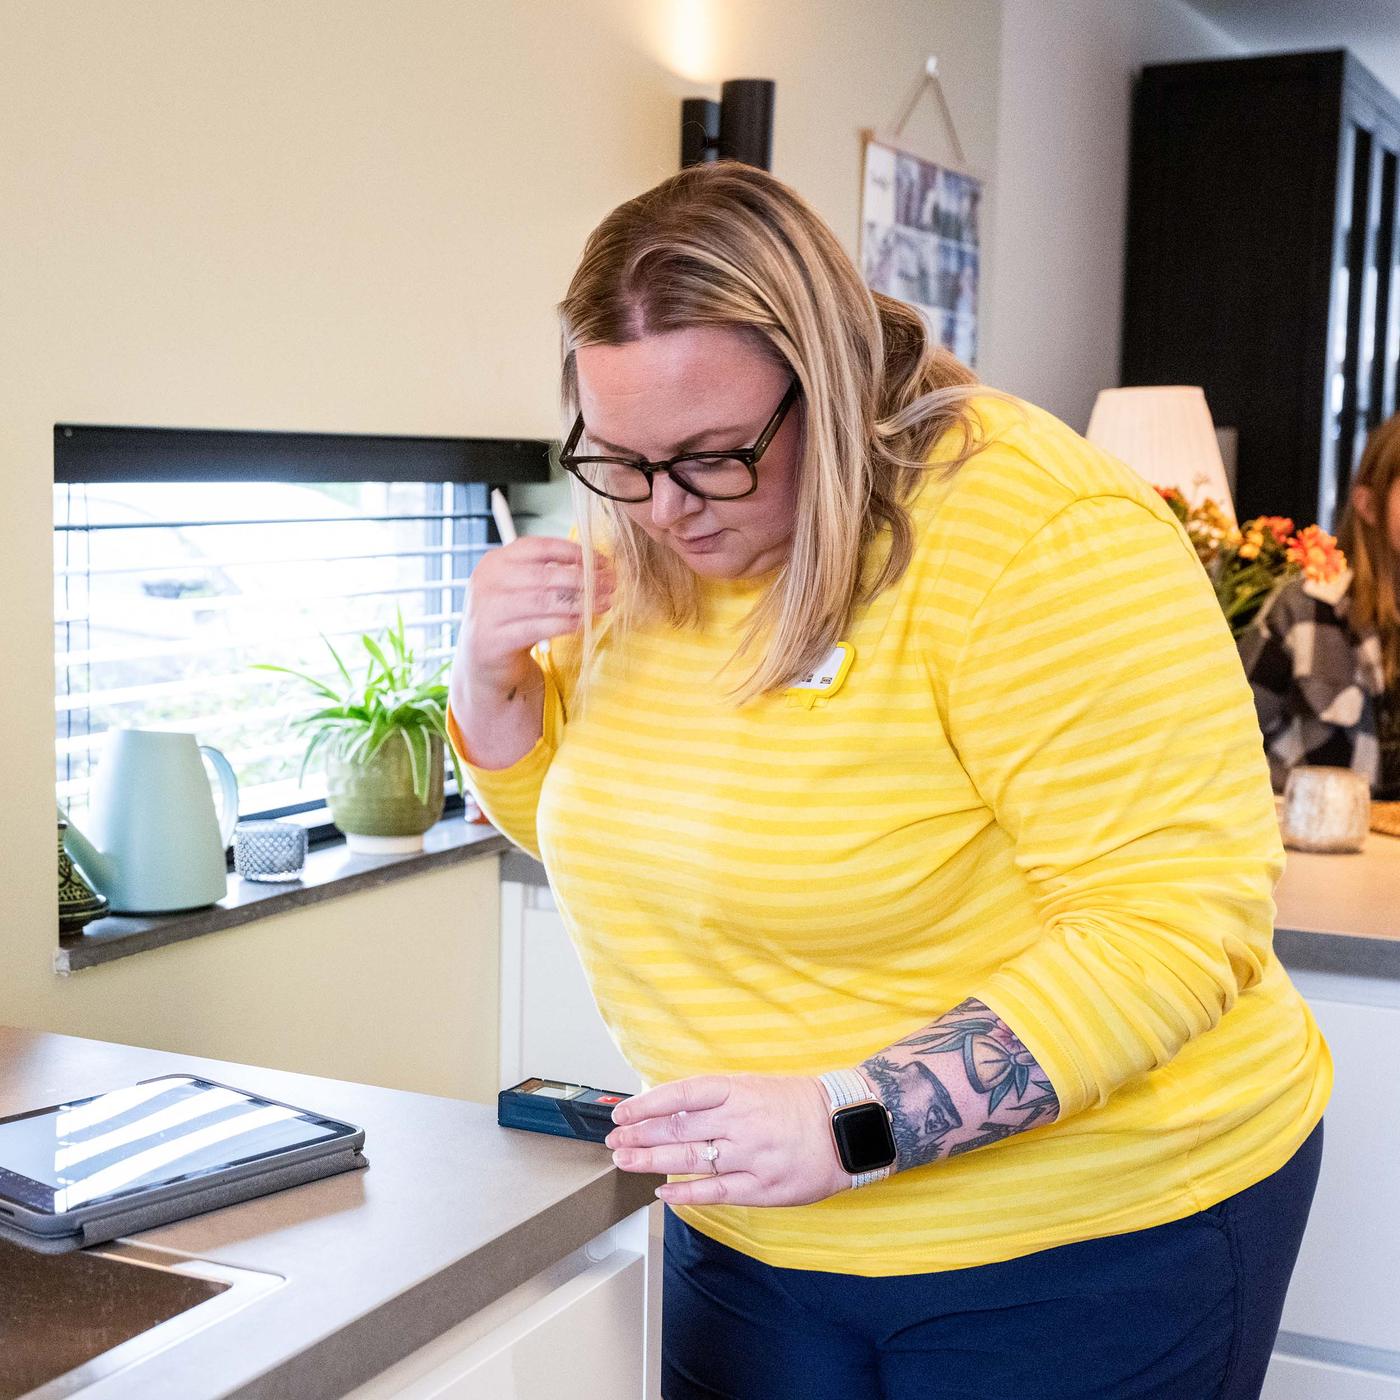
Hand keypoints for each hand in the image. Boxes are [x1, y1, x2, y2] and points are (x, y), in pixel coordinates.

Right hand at [455, 536, 613, 699]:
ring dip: (580, 602)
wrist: (483, 663)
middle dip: (583, 579)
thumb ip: (548, 574)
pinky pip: (538, 628)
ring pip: (543, 601)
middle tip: (610, 584)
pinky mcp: (493, 640)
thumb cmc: (512, 620)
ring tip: (605, 603)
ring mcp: (487, 611)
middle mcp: (487, 582)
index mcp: (495, 561)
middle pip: (544, 574)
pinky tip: (584, 623)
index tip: (602, 562)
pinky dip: (565, 624)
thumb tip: (596, 565)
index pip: (539, 547)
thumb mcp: (522, 589)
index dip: (574, 553)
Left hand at [603, 1073, 849, 1207]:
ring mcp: (751, 1156)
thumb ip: (716, 1098)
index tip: (621, 1112)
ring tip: (625, 1161)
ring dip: (652, 1162)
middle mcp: (740, 1121)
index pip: (681, 1094)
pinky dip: (686, 1194)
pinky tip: (663, 1194)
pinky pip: (716, 1192)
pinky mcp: (763, 1187)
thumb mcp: (755, 1086)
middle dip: (639, 1135)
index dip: (646, 1104)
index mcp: (738, 1090)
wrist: (848, 1127)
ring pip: (691, 1161)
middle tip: (613, 1140)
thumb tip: (669, 1107)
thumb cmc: (798, 1104)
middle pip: (678, 1129)